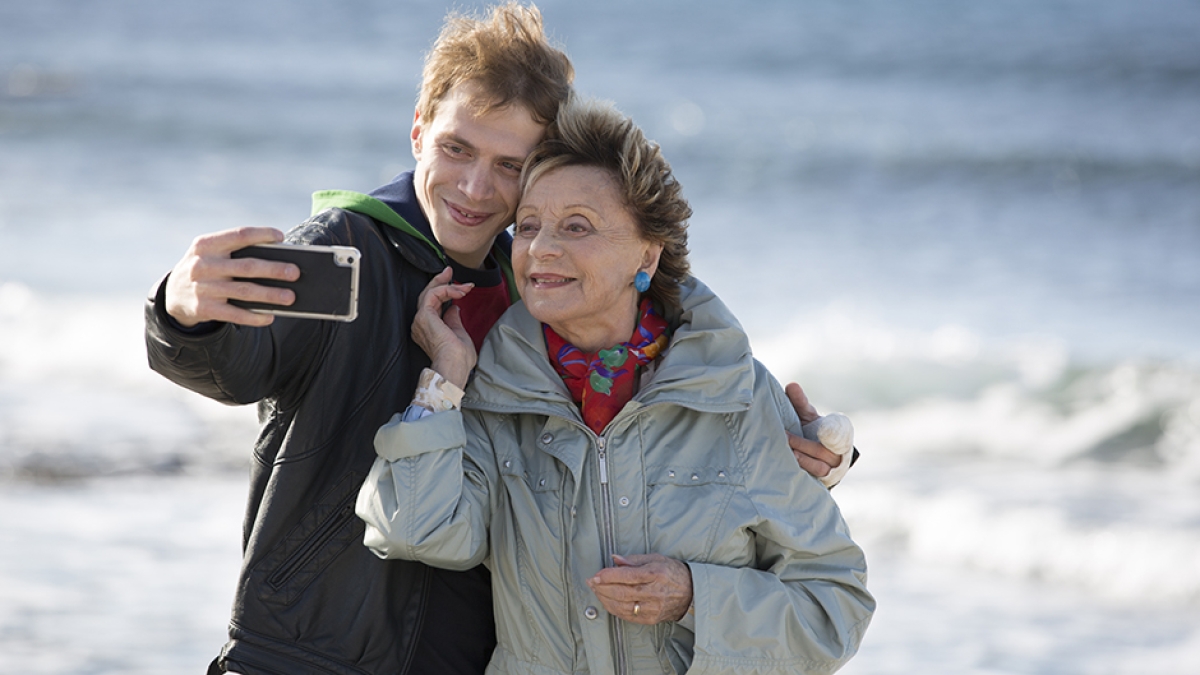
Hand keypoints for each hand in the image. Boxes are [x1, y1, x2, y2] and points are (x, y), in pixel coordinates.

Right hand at [165, 227, 298, 326]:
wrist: (173, 294)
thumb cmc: (205, 268)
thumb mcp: (210, 253)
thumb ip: (235, 251)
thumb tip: (276, 258)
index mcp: (206, 245)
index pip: (239, 235)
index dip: (262, 234)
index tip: (281, 237)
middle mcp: (203, 265)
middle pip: (247, 266)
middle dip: (274, 270)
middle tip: (295, 272)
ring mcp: (203, 288)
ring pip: (245, 291)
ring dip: (271, 295)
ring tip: (290, 297)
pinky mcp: (204, 309)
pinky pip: (235, 314)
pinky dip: (255, 316)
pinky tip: (270, 316)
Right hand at [411, 267, 475, 388]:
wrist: (453, 366)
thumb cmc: (459, 359)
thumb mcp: (459, 334)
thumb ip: (454, 321)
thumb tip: (454, 308)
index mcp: (428, 330)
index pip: (433, 305)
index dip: (444, 292)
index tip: (459, 286)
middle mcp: (421, 324)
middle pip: (427, 296)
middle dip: (440, 281)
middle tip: (450, 271)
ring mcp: (421, 320)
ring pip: (429, 293)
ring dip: (447, 285)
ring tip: (464, 285)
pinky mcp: (424, 315)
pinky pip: (432, 294)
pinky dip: (446, 289)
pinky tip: (459, 291)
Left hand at [587, 553, 691, 624]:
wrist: (692, 592)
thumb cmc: (673, 572)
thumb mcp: (656, 558)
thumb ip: (633, 559)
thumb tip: (614, 559)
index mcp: (655, 574)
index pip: (626, 576)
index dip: (607, 576)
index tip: (596, 575)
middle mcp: (653, 592)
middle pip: (621, 592)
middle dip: (602, 588)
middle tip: (591, 583)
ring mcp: (652, 607)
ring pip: (622, 606)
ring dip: (605, 599)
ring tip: (597, 592)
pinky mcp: (651, 618)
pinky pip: (628, 616)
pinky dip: (614, 609)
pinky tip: (607, 602)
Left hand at [785, 382, 843, 478]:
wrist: (816, 457)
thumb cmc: (812, 432)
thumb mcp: (807, 417)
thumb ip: (800, 402)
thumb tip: (791, 385)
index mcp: (838, 435)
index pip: (839, 433)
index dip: (831, 432)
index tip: (820, 428)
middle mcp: (837, 454)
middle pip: (821, 450)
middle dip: (802, 444)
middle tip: (785, 437)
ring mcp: (831, 470)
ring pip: (818, 467)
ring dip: (802, 460)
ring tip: (788, 453)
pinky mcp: (821, 482)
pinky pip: (813, 479)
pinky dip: (801, 474)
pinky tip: (786, 469)